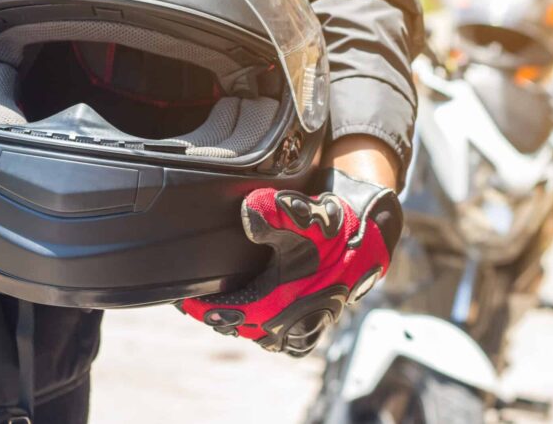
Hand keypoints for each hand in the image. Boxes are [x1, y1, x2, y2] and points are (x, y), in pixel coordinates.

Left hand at [179, 169, 402, 356]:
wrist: (371, 236)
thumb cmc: (338, 230)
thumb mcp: (307, 216)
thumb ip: (277, 214)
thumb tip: (250, 211)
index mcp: (286, 303)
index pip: (231, 314)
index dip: (203, 309)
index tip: (181, 299)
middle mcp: (295, 323)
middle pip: (243, 329)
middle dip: (219, 317)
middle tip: (195, 302)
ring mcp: (305, 328)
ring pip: (262, 337)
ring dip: (241, 325)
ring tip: (219, 310)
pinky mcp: (314, 326)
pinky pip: (283, 341)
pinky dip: (266, 332)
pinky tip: (255, 316)